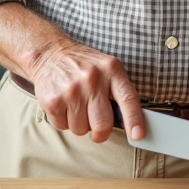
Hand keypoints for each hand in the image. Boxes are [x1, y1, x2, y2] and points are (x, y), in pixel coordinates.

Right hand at [28, 38, 144, 143]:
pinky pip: (63, 126)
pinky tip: (64, 104)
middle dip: (101, 133)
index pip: (128, 98)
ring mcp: (71, 90)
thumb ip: (119, 91)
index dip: (134, 119)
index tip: (138, 135)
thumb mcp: (107, 68)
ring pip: (81, 129)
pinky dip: (63, 121)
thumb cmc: (83, 65)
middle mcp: (92, 79)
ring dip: (79, 124)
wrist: (50, 53)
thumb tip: (131, 124)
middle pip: (103, 124)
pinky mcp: (53, 100)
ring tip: (76, 105)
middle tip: (98, 128)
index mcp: (111, 70)